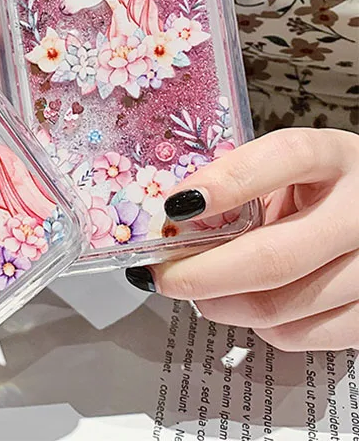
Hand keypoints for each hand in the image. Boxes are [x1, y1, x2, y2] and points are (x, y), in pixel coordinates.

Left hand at [128, 128, 358, 351]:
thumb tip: (175, 221)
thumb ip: (239, 187)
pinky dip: (258, 325)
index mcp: (333, 156)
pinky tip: (244, 303)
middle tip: (159, 274)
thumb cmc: (318, 189)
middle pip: (273, 257)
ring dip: (220, 303)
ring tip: (195, 288)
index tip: (175, 206)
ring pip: (281, 307)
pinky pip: (301, 336)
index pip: (284, 158)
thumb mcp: (283, 170)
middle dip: (200, 273)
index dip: (224, 183)